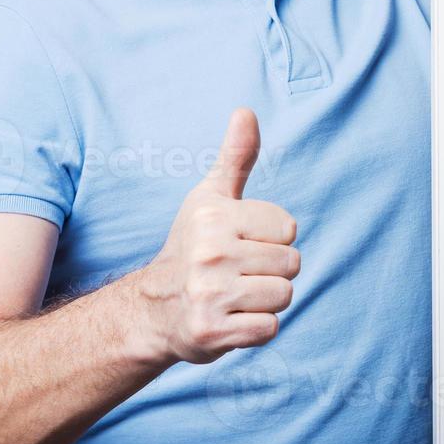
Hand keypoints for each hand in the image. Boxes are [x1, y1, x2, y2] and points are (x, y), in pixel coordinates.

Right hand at [135, 108, 299, 364]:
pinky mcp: (211, 333)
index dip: (273, 239)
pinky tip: (230, 320)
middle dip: (272, 272)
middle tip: (237, 274)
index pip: (289, 229)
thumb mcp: (210, 198)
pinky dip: (256, 329)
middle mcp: (210, 253)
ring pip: (283, 296)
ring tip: (235, 296)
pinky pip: (269, 329)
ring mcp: (210, 295)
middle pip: (291, 264)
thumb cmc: (192, 246)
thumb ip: (236, 157)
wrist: (152, 310)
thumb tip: (246, 111)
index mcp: (215, 217)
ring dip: (266, 301)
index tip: (242, 243)